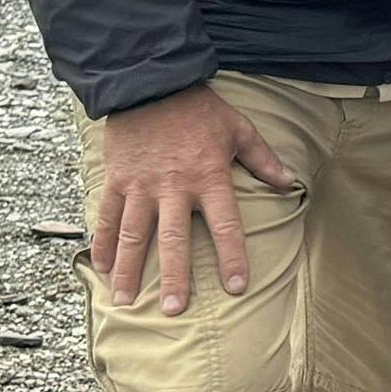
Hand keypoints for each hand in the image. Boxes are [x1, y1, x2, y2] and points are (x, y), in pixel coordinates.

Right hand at [91, 83, 296, 314]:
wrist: (151, 81)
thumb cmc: (198, 108)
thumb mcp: (238, 128)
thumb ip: (263, 158)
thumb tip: (289, 181)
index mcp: (208, 176)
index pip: (225, 224)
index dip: (232, 257)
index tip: (235, 287)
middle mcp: (174, 186)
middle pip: (174, 239)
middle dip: (175, 277)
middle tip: (174, 310)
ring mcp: (141, 185)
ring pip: (134, 234)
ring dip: (130, 270)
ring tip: (124, 301)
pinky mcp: (117, 179)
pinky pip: (108, 216)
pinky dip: (103, 243)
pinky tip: (100, 268)